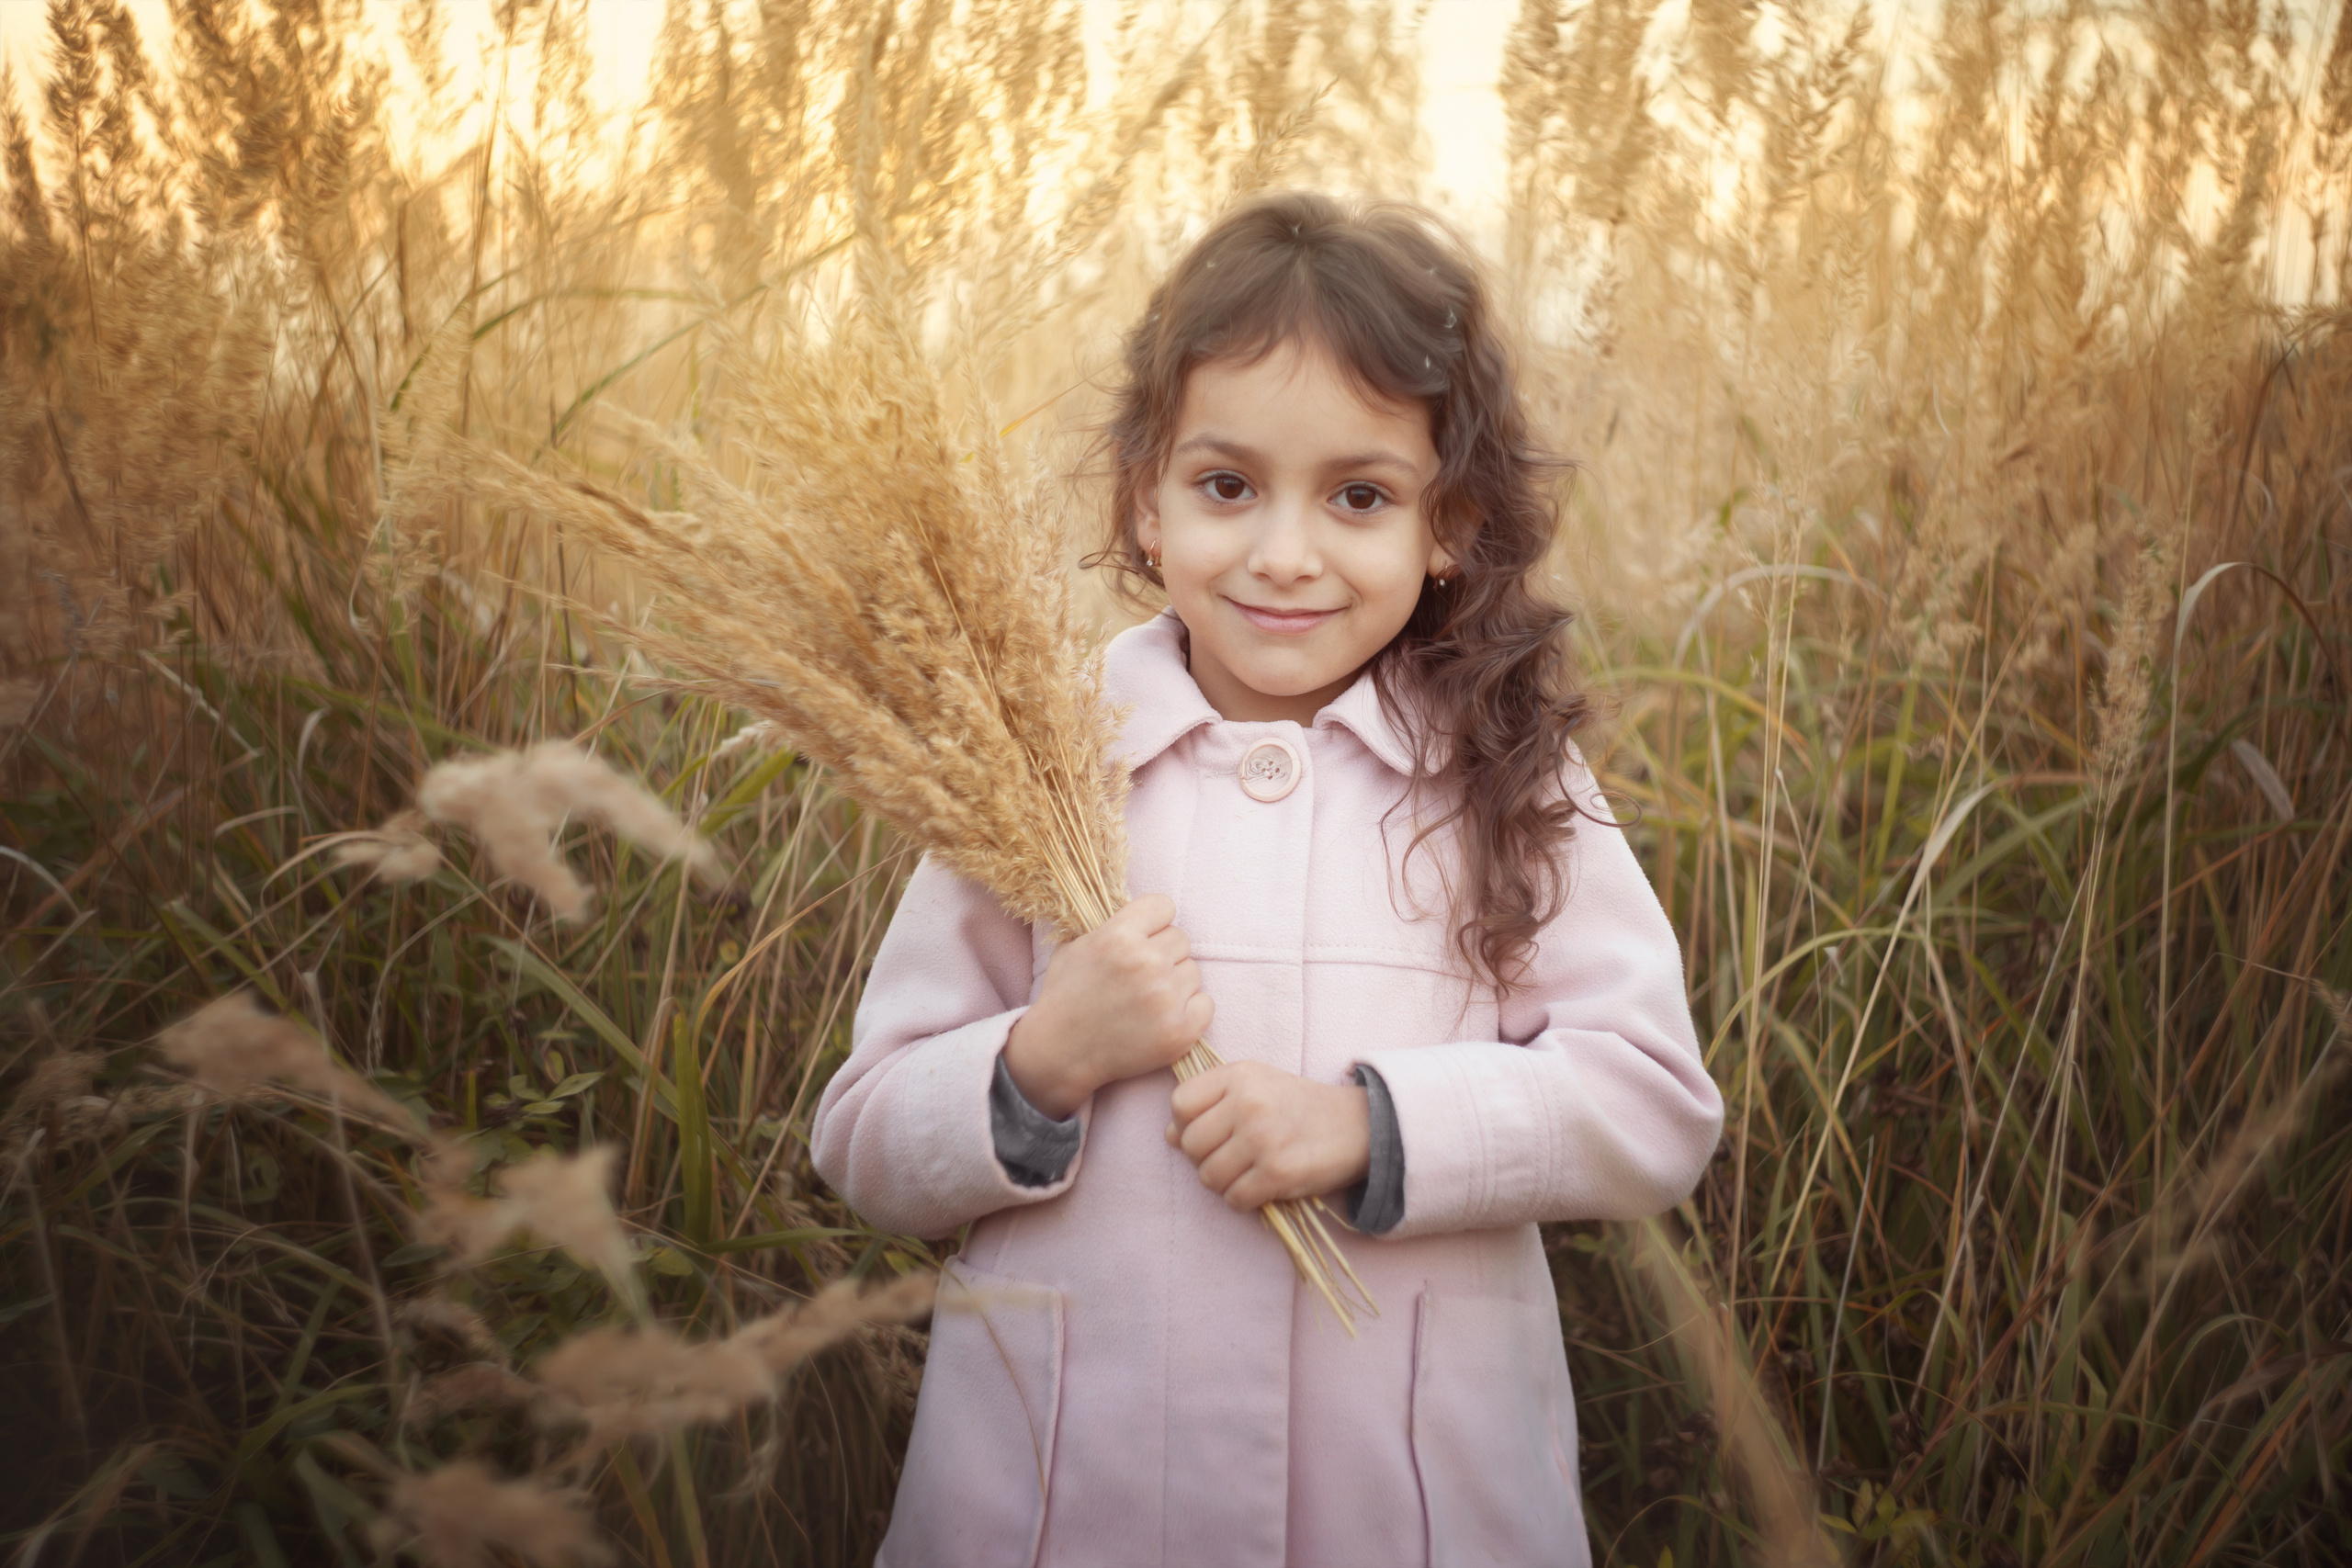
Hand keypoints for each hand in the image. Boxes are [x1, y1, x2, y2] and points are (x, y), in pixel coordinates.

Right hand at [1002, 894, 1211, 1118]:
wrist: (1061, 1052)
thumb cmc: (1067, 996)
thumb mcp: (1075, 946)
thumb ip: (1111, 923)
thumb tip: (1142, 910)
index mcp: (1119, 936)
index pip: (1164, 906)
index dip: (1154, 921)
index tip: (1145, 936)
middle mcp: (1146, 963)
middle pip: (1181, 939)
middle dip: (1164, 954)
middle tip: (1141, 976)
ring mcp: (1165, 998)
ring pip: (1194, 971)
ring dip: (1176, 983)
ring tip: (1148, 999)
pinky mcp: (1180, 1030)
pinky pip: (1206, 1003)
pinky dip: (1190, 1010)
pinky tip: (1164, 1017)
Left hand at [1165, 1061, 1369, 1210]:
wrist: (1359, 1125)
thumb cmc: (1298, 1105)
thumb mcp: (1256, 1083)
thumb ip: (1211, 1100)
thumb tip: (1168, 1135)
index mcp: (1239, 1075)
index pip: (1179, 1104)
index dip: (1186, 1124)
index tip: (1210, 1130)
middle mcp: (1247, 1103)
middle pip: (1189, 1144)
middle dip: (1204, 1157)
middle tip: (1232, 1155)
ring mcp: (1262, 1138)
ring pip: (1208, 1176)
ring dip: (1224, 1181)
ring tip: (1247, 1170)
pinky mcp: (1277, 1172)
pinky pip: (1234, 1198)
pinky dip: (1243, 1199)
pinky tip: (1261, 1185)